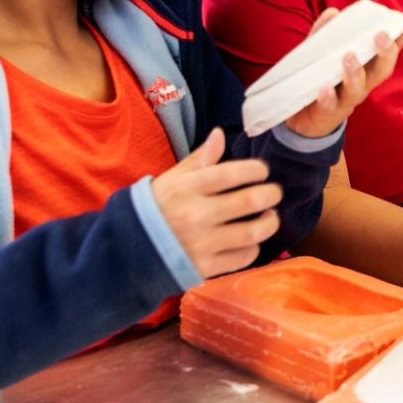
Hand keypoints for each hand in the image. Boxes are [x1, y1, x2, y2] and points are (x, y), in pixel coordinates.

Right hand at [150, 128, 282, 280]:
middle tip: (273, 193)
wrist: (129, 248)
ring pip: (252, 233)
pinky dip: (253, 247)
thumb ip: (200, 159)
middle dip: (271, 194)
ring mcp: (201, 244)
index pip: (233, 173)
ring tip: (269, 216)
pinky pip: (243, 258)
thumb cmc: (158, 207)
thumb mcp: (173, 178)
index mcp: (188, 188)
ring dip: (269, 222)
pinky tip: (251, 239)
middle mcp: (196, 215)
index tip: (262, 172)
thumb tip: (220, 134)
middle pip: (250, 201)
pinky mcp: (204, 268)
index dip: (257, 170)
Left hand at [282, 10, 402, 138]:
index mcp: (365, 70)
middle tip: (381, 35)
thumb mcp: (323, 56)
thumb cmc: (320, 82)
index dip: (398, 42)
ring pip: (357, 89)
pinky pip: (329, 106)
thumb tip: (333, 12)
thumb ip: (328, 35)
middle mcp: (362, 85)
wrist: (304, 121)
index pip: (386, 54)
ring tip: (349, 56)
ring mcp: (346, 100)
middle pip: (381, 72)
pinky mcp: (328, 113)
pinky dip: (328, 97)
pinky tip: (324, 88)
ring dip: (355, 72)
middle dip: (385, 54)